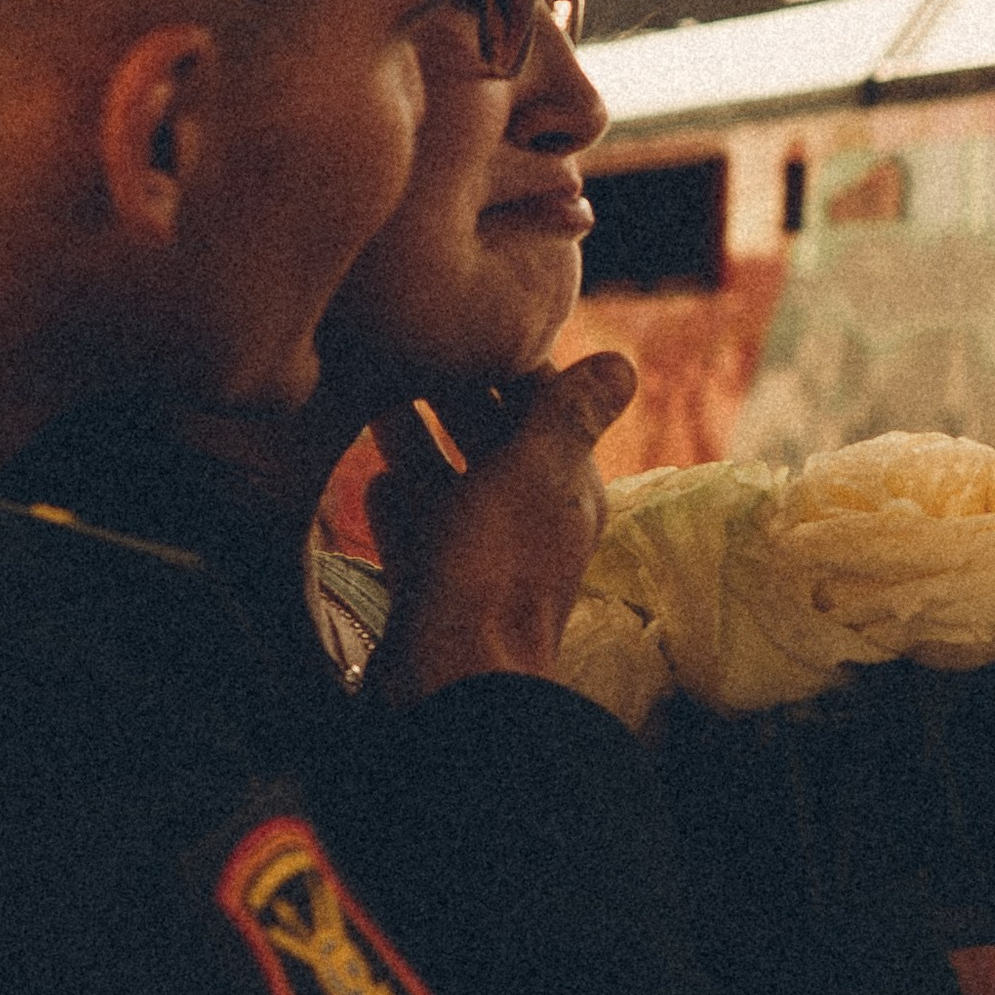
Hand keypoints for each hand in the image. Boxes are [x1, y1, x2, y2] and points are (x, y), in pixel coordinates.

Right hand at [365, 352, 635, 703]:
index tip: (469, 315)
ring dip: (417, 443)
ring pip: (448, 487)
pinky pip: (416, 537)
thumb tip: (624, 364)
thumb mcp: (536, 473)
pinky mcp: (435, 594)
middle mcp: (527, 523)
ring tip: (375, 395)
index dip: (510, 361)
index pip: (543, 406)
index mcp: (564, 488)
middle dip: (454, 395)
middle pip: (491, 443)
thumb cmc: (492, 567)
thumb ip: (571, 415)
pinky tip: (370, 480)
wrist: (448, 680)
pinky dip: (398, 508)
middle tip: (407, 343)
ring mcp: (479, 562)